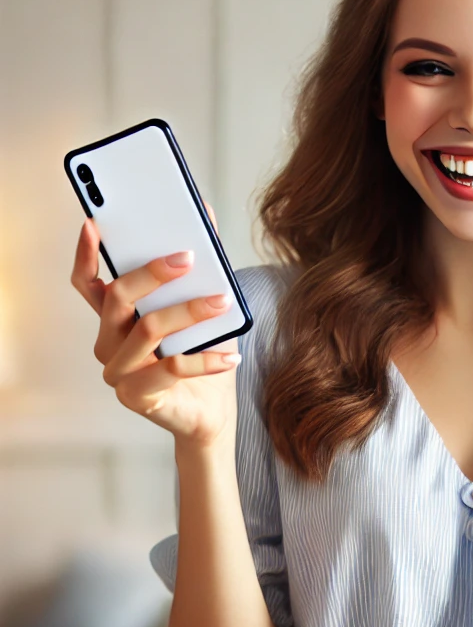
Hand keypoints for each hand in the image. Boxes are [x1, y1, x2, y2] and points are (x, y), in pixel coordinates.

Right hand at [70, 201, 240, 445]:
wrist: (209, 412)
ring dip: (189, 311)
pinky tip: (232, 354)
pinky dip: (206, 359)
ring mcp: (119, 372)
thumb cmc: (200, 355)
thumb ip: (198, 265)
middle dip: (153, 273)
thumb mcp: (202, 307)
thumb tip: (204, 215)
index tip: (95, 224)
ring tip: (223, 302)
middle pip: (118, 298)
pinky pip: (172, 368)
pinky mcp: (138, 396)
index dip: (87, 255)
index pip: (88, 283)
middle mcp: (107, 343)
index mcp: (114, 319)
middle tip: (189, 256)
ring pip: (148, 330)